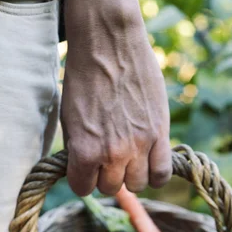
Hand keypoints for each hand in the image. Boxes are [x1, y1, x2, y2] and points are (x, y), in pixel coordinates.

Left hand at [61, 0, 171, 195]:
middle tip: (107, 157)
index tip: (85, 168)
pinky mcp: (160, 133)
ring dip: (131, 174)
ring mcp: (139, 145)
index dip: (82, 178)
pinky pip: (162, 174)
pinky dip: (155, 174)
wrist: (109, 42)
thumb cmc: (83, 77)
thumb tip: (86, 171)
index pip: (82, 188)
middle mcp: (113, 153)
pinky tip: (149, 162)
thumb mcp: (69, 118)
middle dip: (106, 175)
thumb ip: (78, 150)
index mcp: (84, 150)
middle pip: (111, 188)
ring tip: (129, 157)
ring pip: (137, 185)